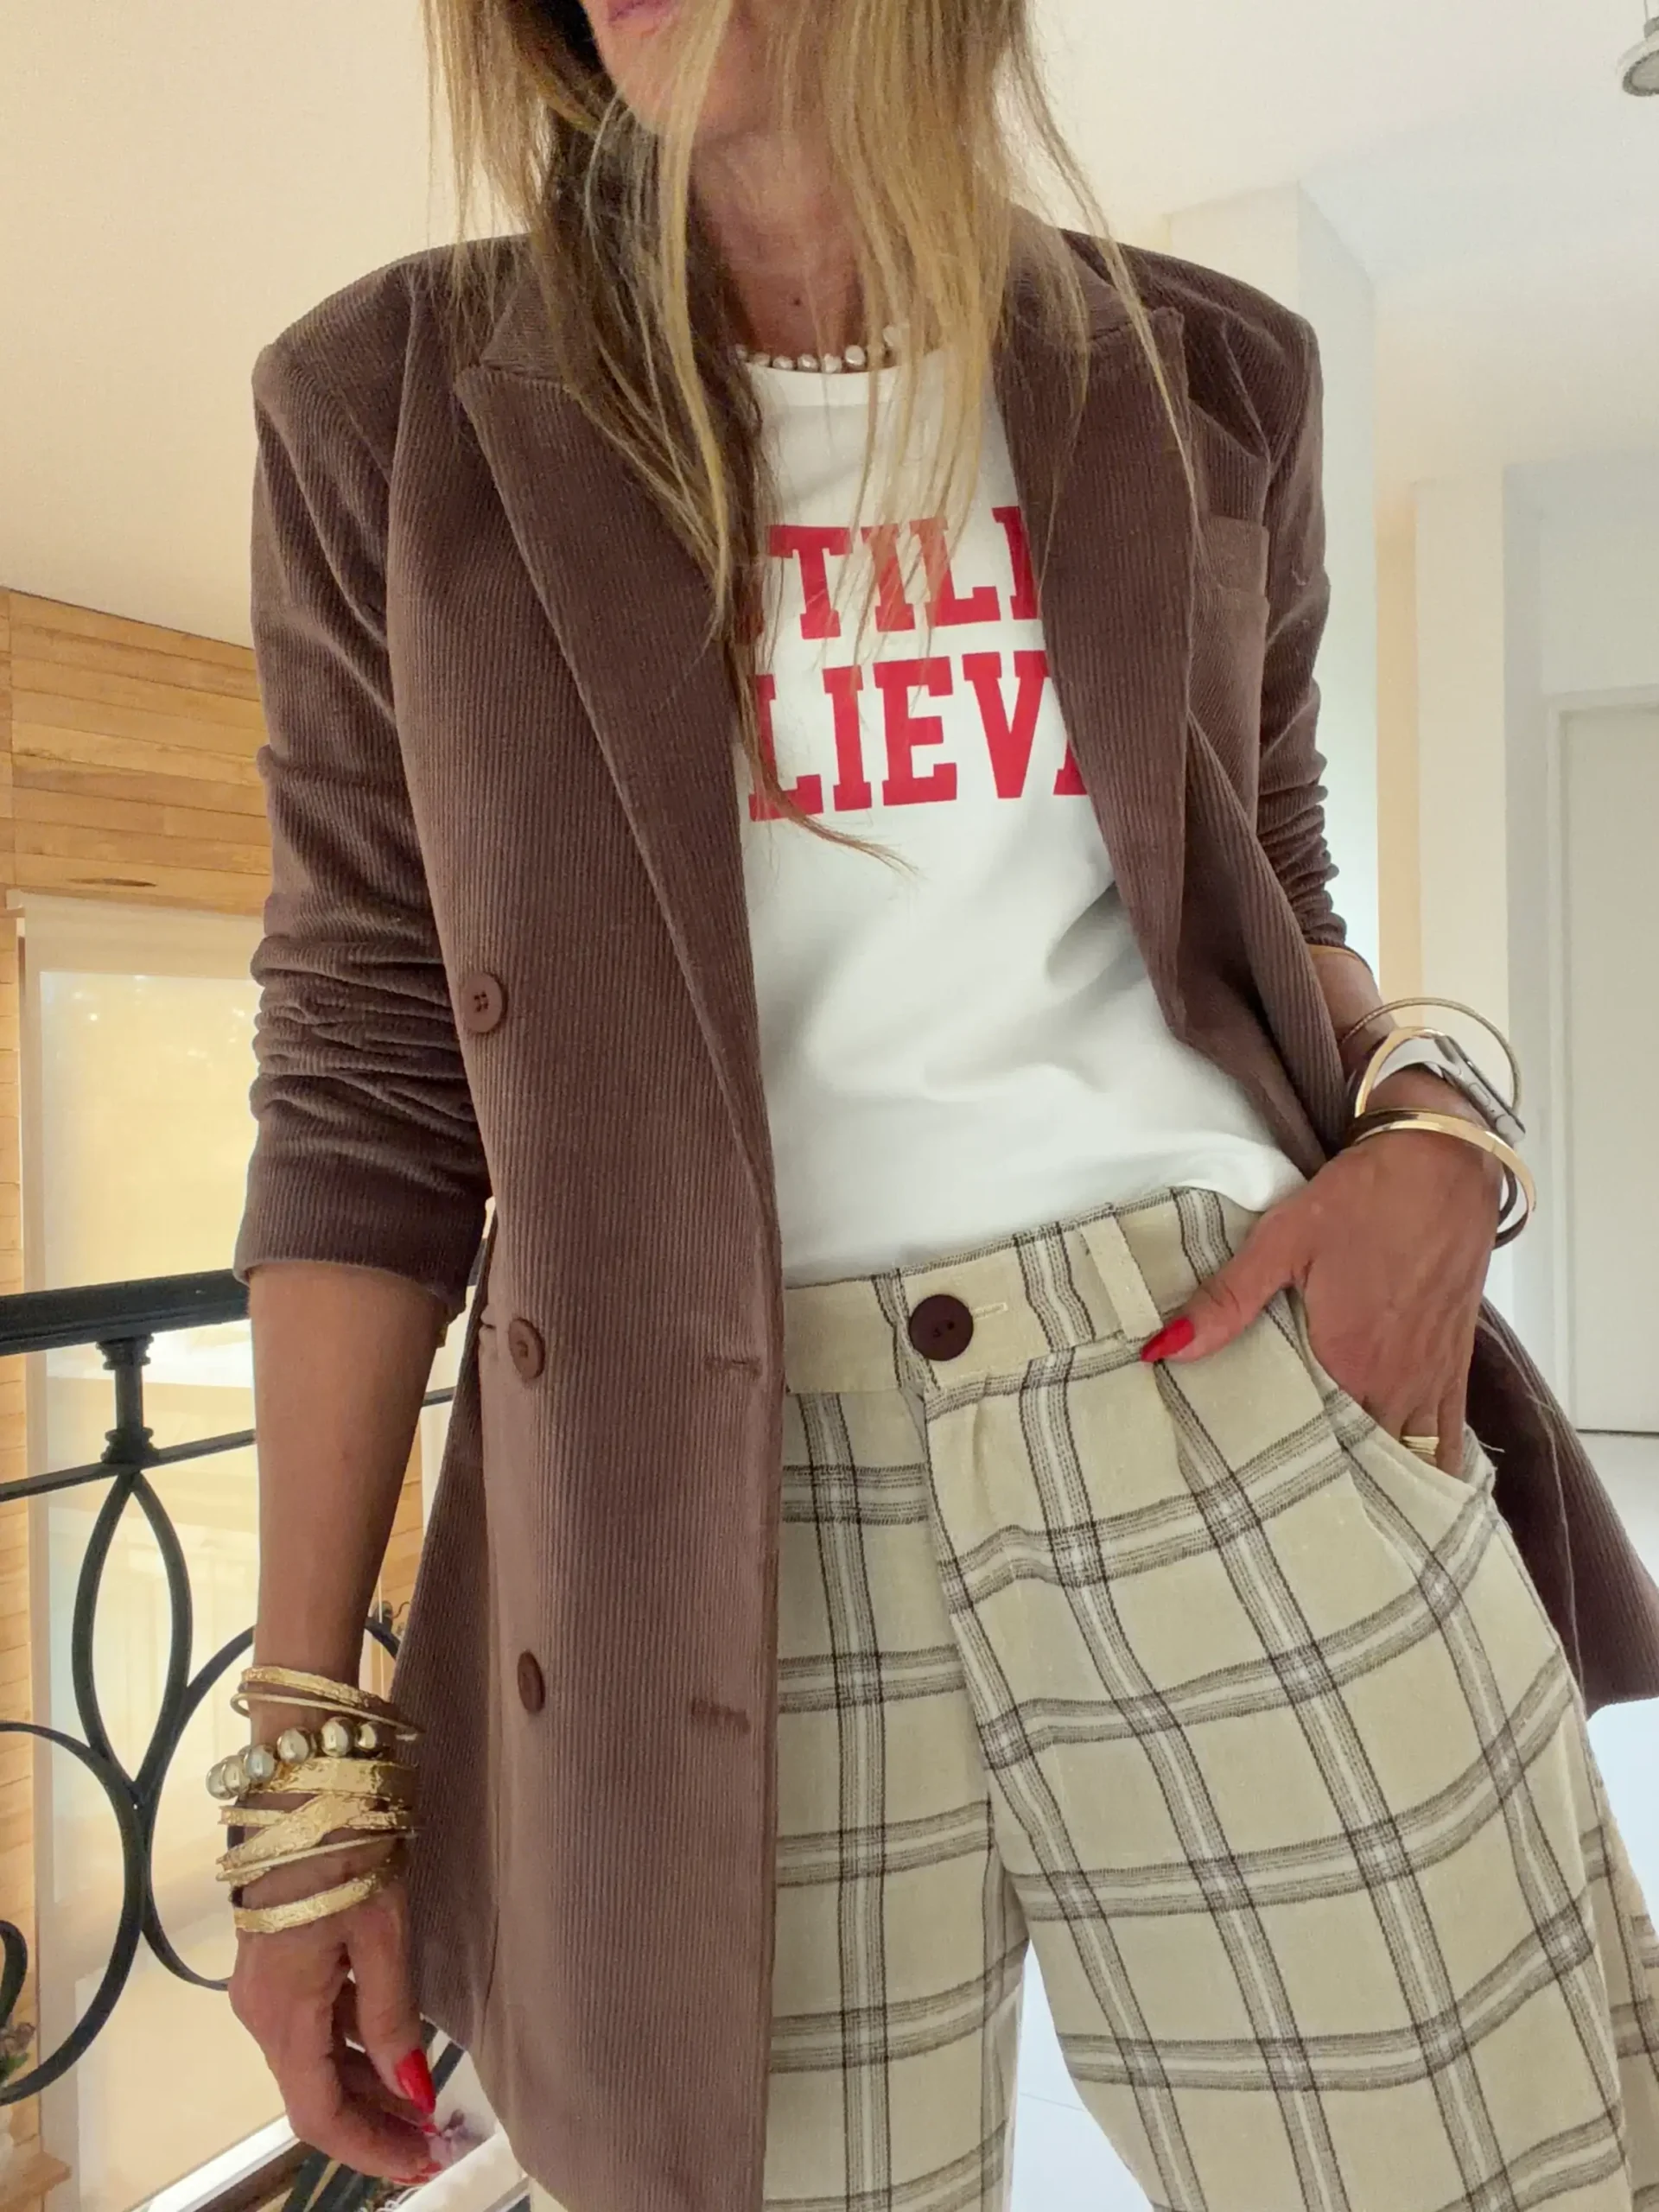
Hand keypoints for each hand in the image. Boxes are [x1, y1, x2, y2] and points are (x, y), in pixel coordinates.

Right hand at [229, 1834, 438, 2181]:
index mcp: (283, 2015)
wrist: (305, 1781)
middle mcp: (260, 2013)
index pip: (318, 2115)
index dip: (369, 2148)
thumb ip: (392, 2018)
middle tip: (433, 2142)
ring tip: (422, 2105)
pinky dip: (352, 2049)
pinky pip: (312, 2026)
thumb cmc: (346, 1851)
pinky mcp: (275, 1962)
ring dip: (364, 2089)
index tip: (420, 2163)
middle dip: (372, 2126)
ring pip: (313, 2061)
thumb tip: (413, 2093)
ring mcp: (263, 1987)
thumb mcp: (381, 1936)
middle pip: (314, 2093)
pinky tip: (392, 2052)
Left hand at [1144, 1088, 1502, 1474]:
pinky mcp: (1455, 1366)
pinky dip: (1428, 1466)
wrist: (1445, 1164)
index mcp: (1347, 1361)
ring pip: (1404, 1458)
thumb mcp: (1283, 1241)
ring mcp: (1431, 1380)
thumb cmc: (1366, 1199)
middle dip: (1325, 1481)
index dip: (1278, 1466)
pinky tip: (1402, 1484)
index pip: (1307, 1440)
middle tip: (1282, 1505)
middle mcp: (1394, 1383)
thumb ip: (1226, 1302)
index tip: (1248, 1488)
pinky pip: (1448, 1440)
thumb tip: (1163, 1348)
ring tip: (1336, 1505)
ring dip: (1374, 1480)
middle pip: (1355, 1457)